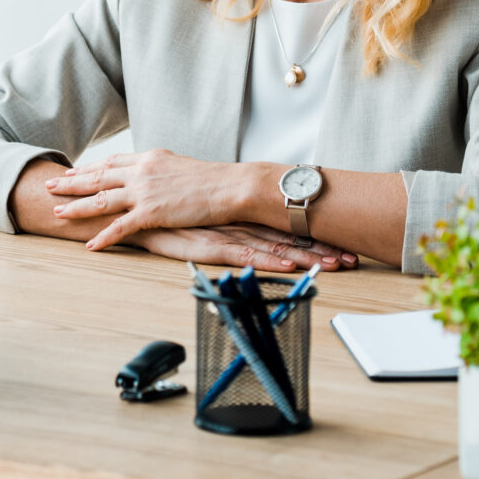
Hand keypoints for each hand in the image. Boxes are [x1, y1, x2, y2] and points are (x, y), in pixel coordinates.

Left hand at [45, 149, 242, 248]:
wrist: (229, 187)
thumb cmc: (212, 179)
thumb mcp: (179, 166)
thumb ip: (159, 170)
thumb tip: (151, 173)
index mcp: (148, 159)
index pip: (111, 162)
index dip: (89, 167)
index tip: (72, 171)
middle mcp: (141, 172)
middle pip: (98, 176)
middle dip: (71, 182)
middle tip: (50, 185)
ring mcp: (144, 192)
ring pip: (101, 199)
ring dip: (77, 207)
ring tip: (57, 212)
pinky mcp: (151, 213)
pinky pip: (120, 227)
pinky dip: (103, 237)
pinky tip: (89, 245)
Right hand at [131, 224, 355, 271]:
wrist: (124, 210)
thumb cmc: (160, 218)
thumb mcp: (198, 221)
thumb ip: (220, 224)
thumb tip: (243, 230)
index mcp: (237, 217)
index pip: (282, 227)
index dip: (314, 235)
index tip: (343, 244)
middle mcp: (236, 224)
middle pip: (286, 237)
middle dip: (321, 248)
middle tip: (353, 258)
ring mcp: (223, 234)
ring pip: (271, 247)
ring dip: (305, 257)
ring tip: (334, 265)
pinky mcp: (205, 246)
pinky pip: (242, 257)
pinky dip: (267, 262)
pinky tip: (288, 268)